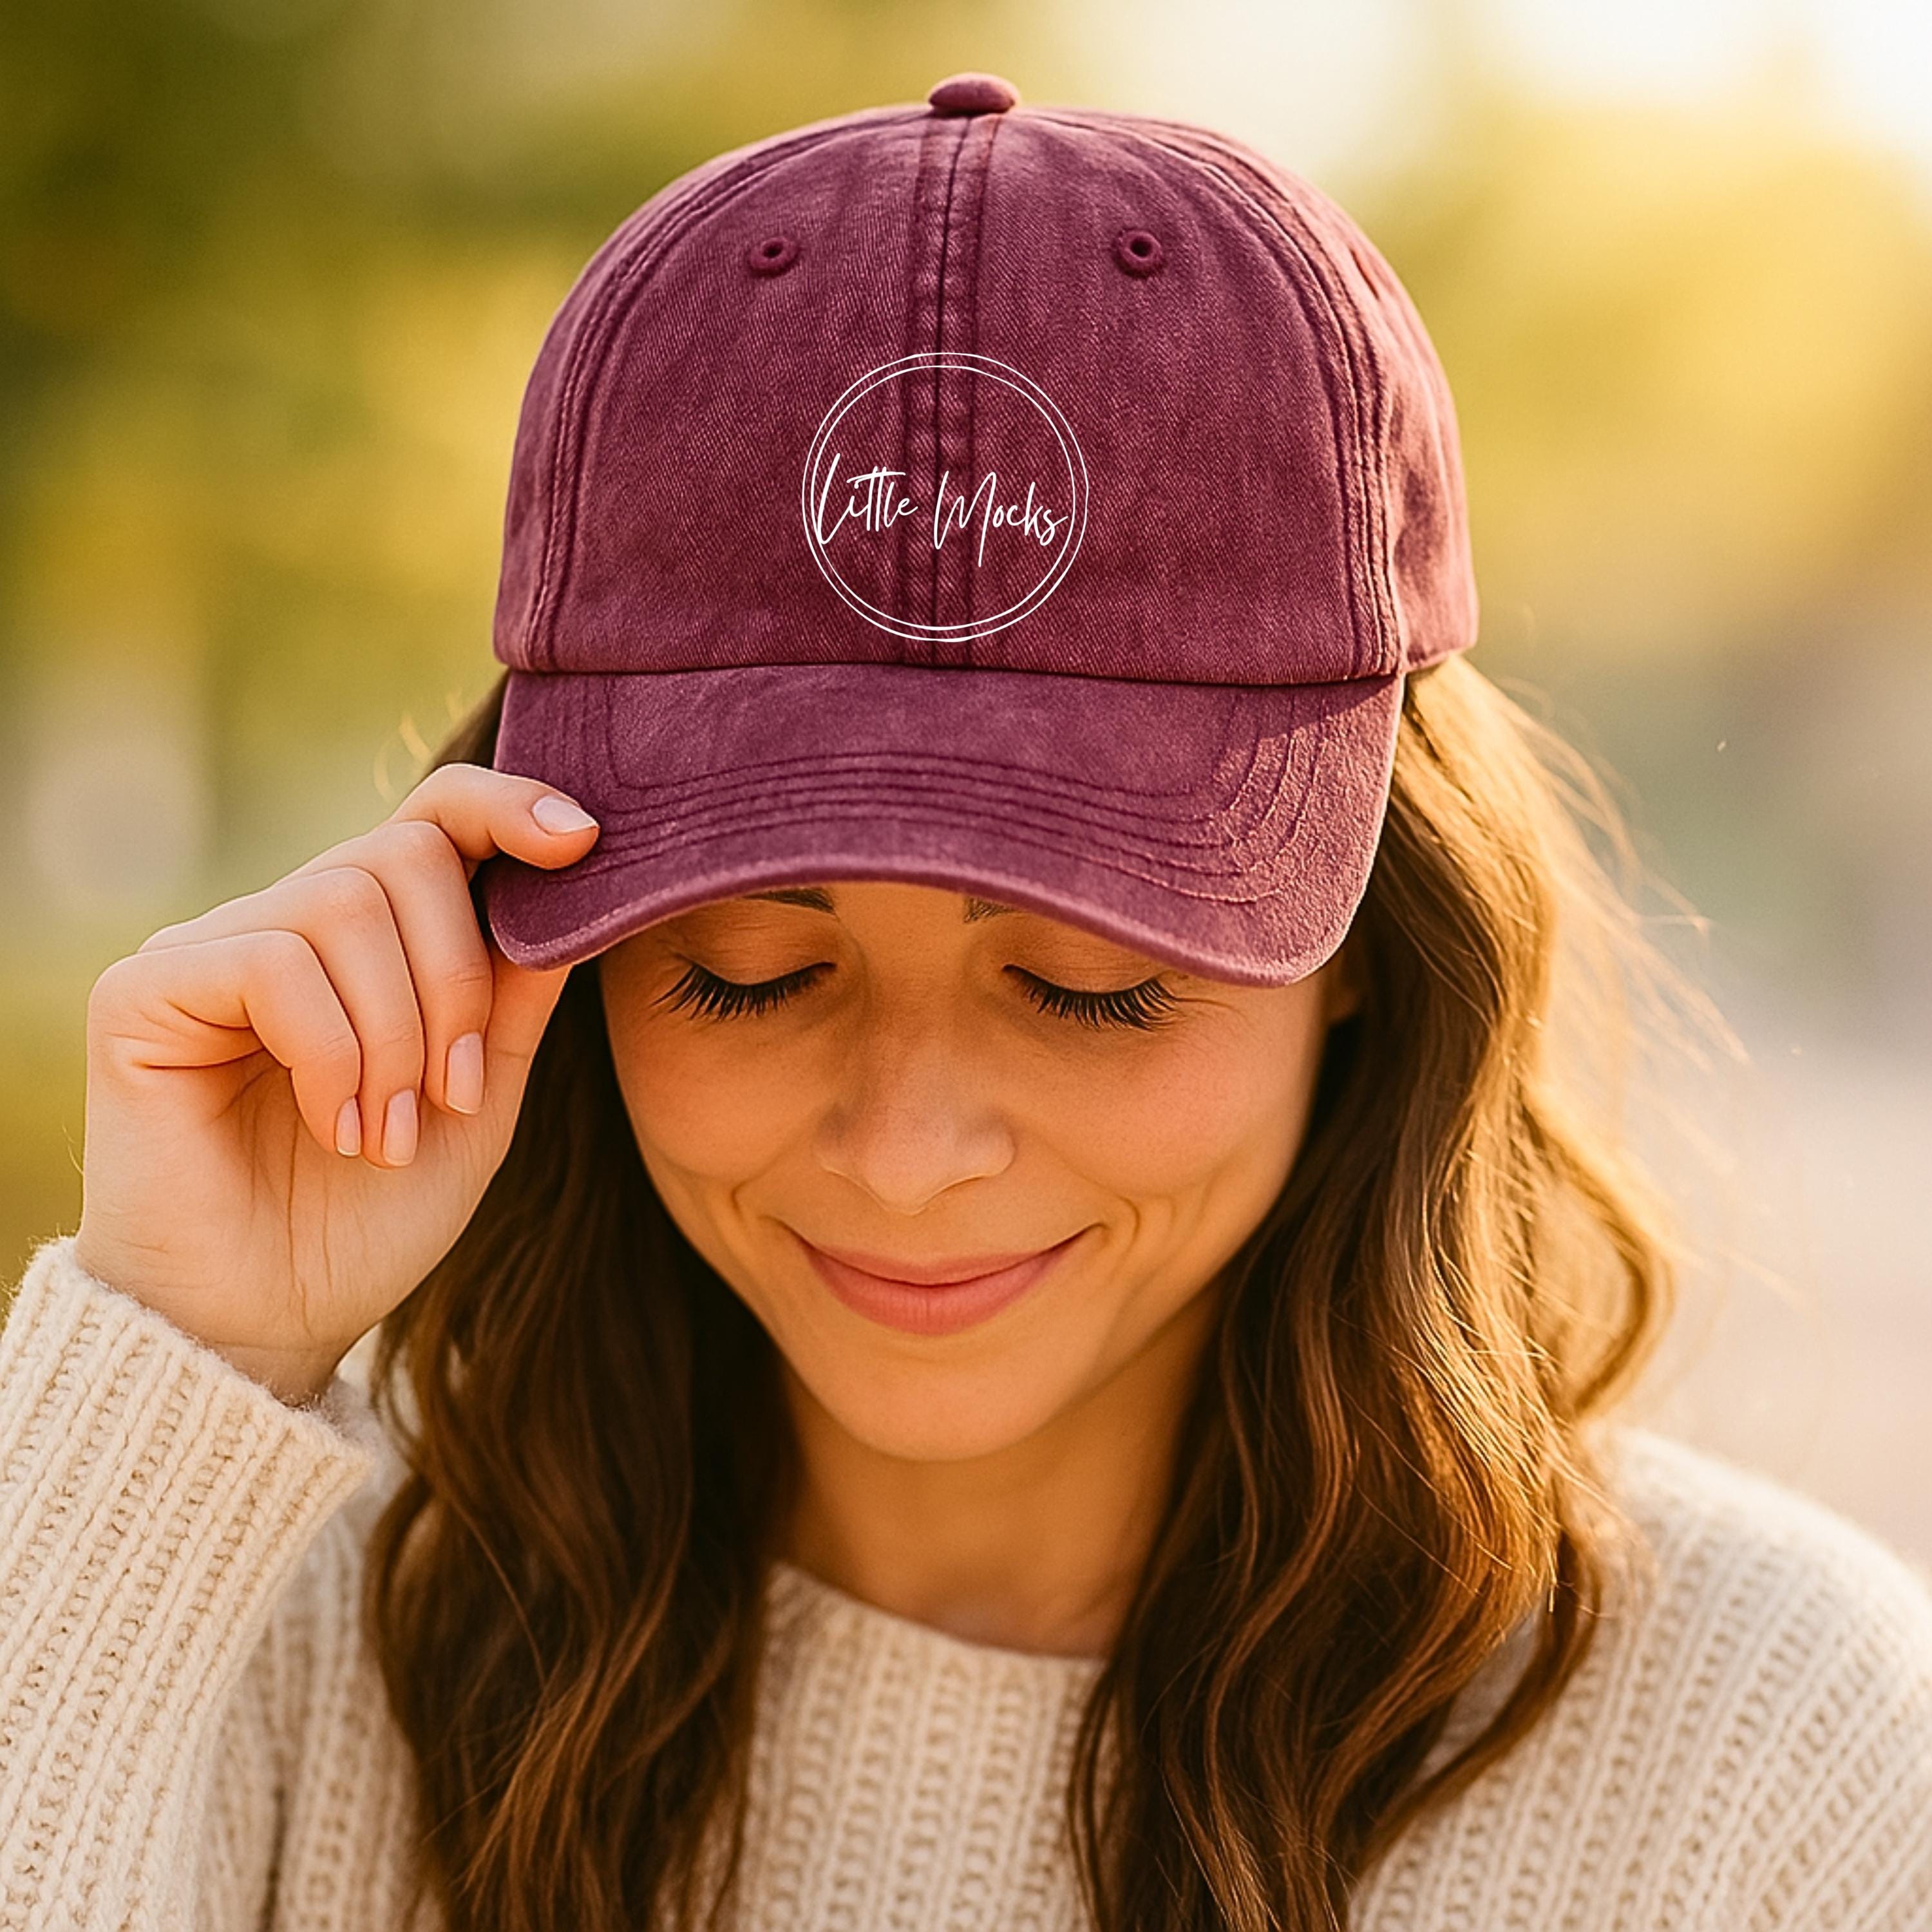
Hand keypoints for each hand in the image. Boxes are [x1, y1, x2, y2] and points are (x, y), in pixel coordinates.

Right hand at [71, 763, 599, 1402]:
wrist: (269, 1321)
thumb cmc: (373, 1215)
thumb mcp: (480, 1097)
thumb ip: (515, 993)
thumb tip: (575, 882)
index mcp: (372, 940)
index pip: (435, 818)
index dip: (508, 806)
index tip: (582, 840)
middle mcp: (287, 923)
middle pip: (404, 853)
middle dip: (455, 980)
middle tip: (449, 1094)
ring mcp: (212, 948)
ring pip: (344, 903)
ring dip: (394, 1034)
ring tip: (388, 1136)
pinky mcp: (146, 989)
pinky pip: (273, 961)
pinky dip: (330, 1053)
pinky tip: (336, 1128)